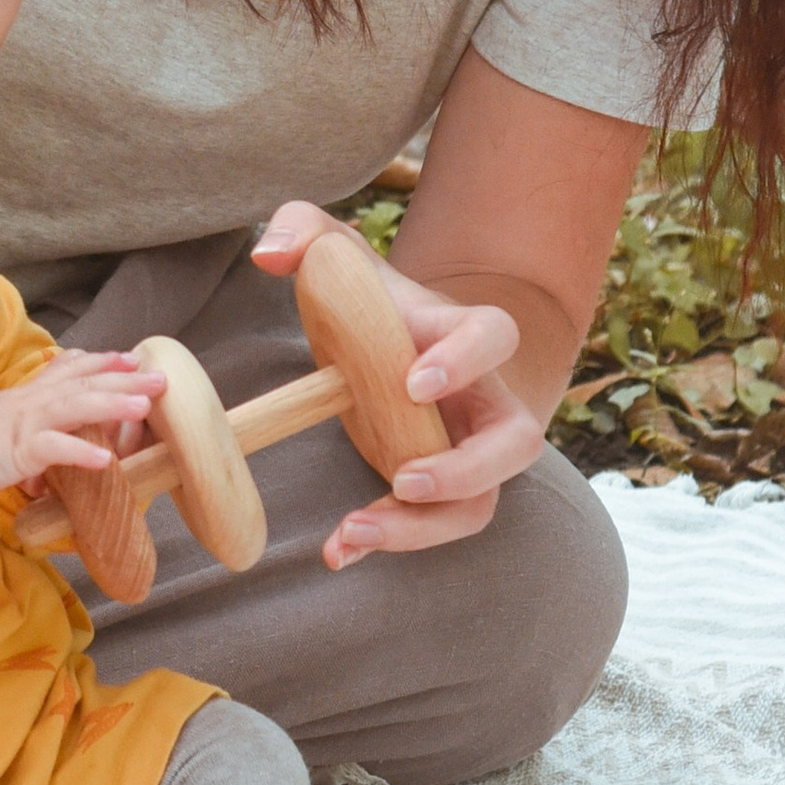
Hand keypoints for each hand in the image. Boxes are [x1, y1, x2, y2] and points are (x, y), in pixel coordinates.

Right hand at [0, 350, 165, 502]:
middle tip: (161, 376)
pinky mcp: (18, 449)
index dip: (103, 361)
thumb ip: (30, 436)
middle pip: (86, 382)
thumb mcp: (4, 429)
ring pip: (77, 406)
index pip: (72, 369)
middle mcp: (33, 401)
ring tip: (145, 406)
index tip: (132, 356)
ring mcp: (27, 423)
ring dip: (113, 404)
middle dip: (125, 378)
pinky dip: (81, 452)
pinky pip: (54, 448)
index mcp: (30, 395)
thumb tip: (46, 462)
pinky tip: (107, 461)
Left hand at [250, 201, 542, 571]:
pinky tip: (335, 552)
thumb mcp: (341, 257)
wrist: (400, 345)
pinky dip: (388, 543)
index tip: (413, 382)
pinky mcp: (442, 492)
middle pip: (516, 442)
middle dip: (467, 468)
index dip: (466, 360)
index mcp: (465, 334)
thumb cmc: (373, 300)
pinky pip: (434, 528)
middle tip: (403, 479)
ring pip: (481, 504)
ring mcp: (470, 452)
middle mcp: (484, 400)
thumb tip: (268, 254)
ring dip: (424, 528)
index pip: (494, 337)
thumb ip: (306, 233)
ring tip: (355, 531)